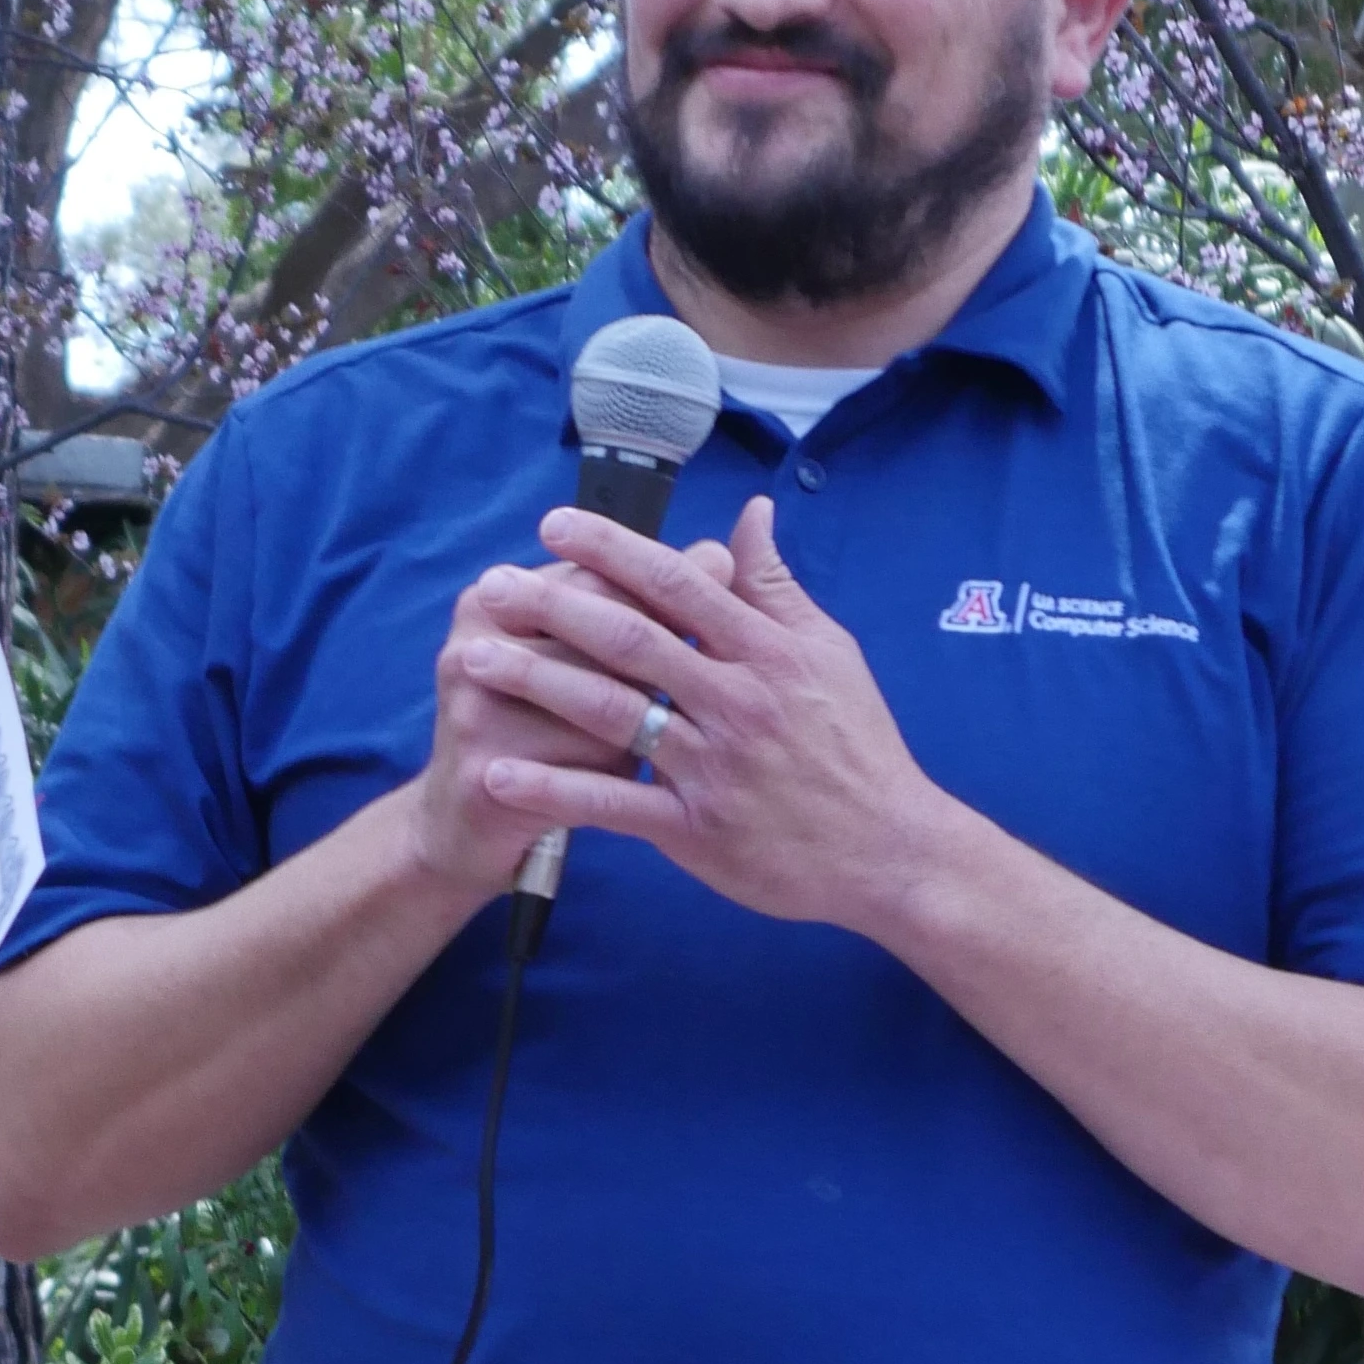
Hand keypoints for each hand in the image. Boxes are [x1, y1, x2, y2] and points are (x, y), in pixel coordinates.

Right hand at [404, 533, 743, 898]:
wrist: (468, 818)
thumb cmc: (541, 725)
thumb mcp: (575, 654)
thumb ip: (639, 601)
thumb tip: (723, 552)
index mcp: (489, 602)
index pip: (592, 578)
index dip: (663, 584)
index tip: (724, 577)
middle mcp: (471, 647)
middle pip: (591, 638)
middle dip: (662, 652)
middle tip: (720, 662)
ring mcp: (473, 713)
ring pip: (594, 708)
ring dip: (641, 724)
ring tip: (673, 735)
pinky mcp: (484, 779)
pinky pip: (578, 775)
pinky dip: (614, 778)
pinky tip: (637, 783)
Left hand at [457, 494, 962, 939]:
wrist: (891, 850)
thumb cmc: (857, 746)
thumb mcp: (830, 653)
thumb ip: (777, 585)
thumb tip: (751, 513)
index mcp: (767, 650)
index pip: (678, 584)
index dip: (612, 550)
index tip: (555, 527)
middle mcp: (736, 700)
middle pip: (630, 639)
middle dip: (554, 606)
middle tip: (492, 585)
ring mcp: (713, 766)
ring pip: (610, 714)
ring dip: (535, 682)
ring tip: (471, 659)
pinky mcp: (696, 830)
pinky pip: (612, 806)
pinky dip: (552, 791)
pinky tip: (495, 776)